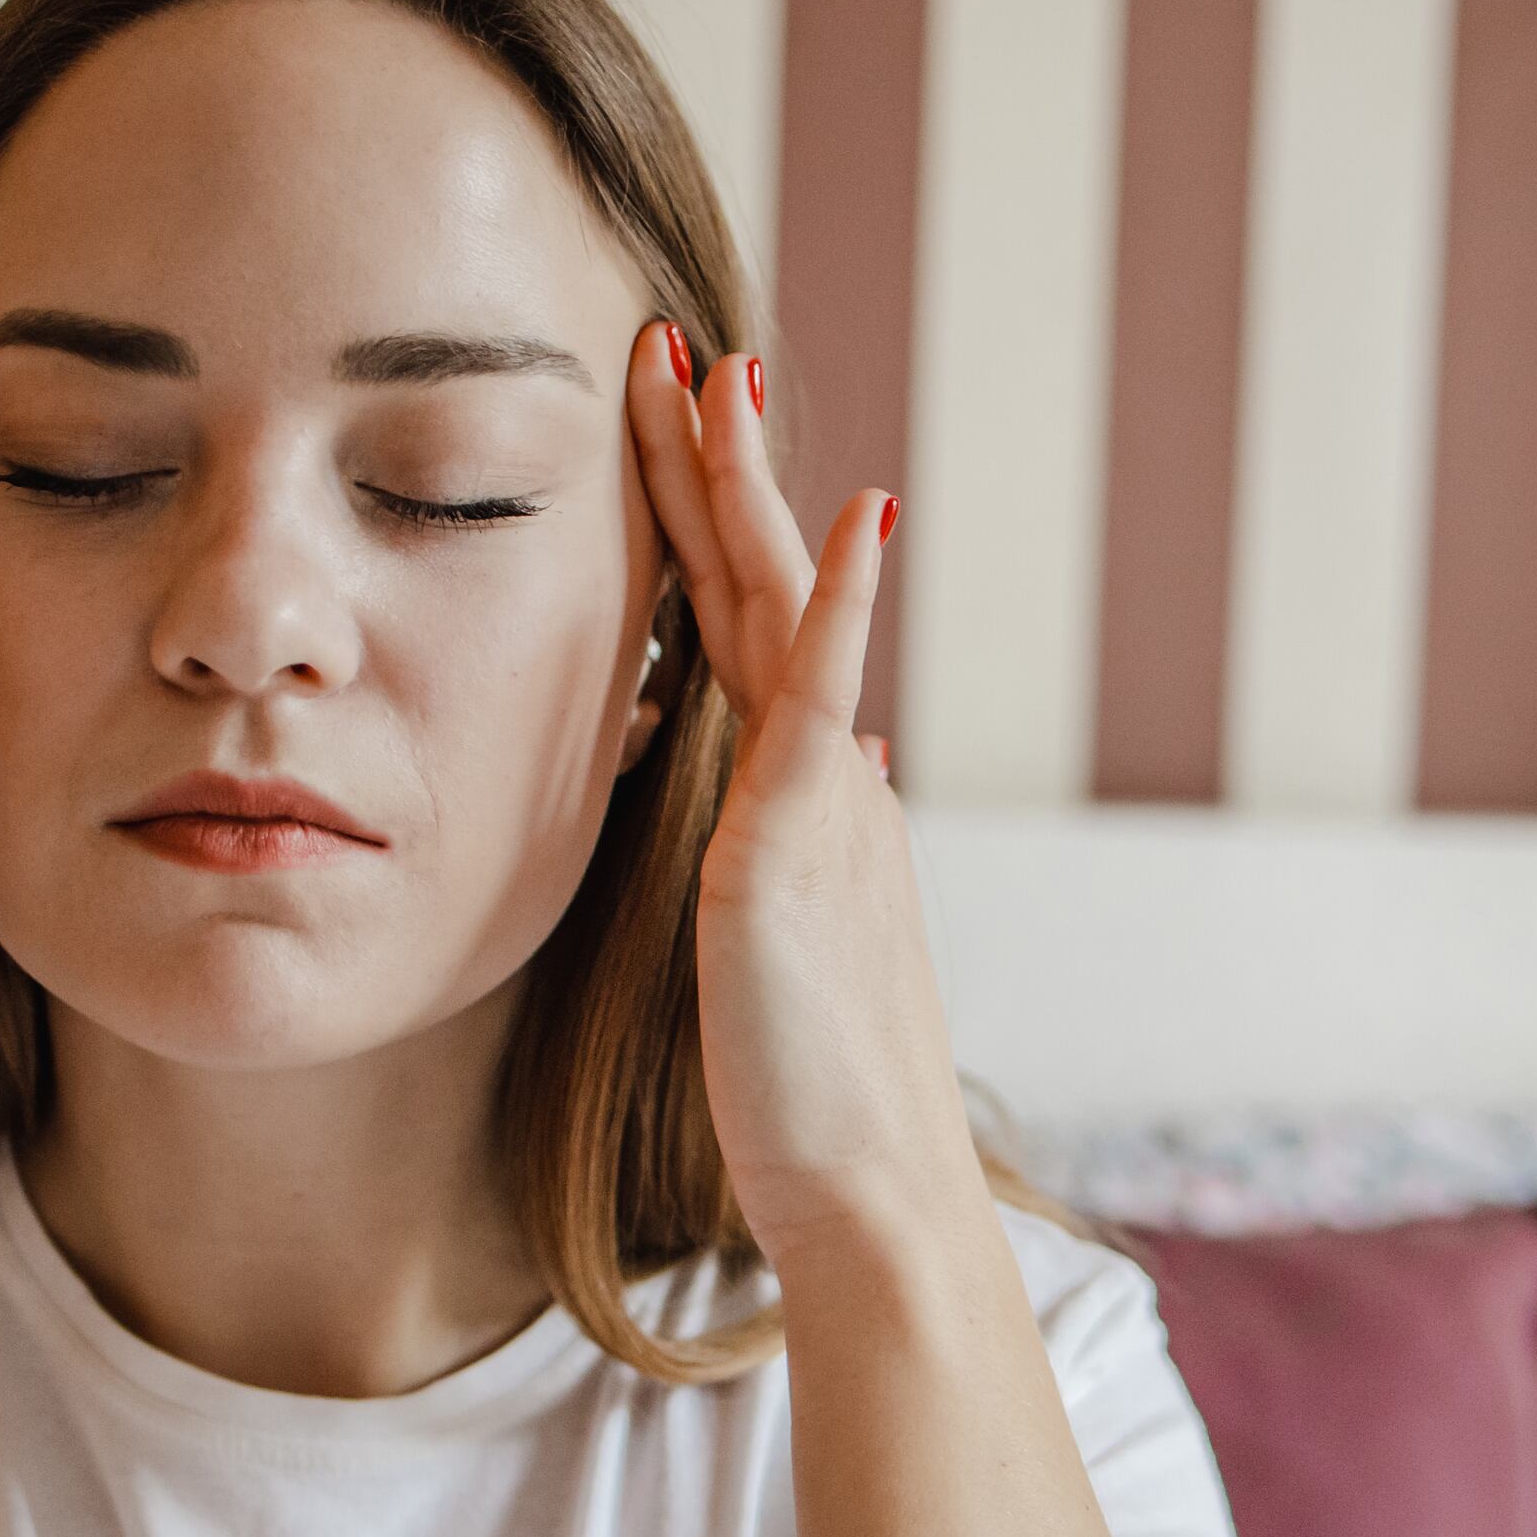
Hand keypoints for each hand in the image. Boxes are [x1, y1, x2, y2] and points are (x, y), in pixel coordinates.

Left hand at [622, 324, 976, 1263]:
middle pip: (754, 580)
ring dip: (745, 488)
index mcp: (799, 794)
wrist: (868, 1194)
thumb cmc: (812, 1095)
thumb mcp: (784, 938)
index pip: (740, 619)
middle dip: (713, 458)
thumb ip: (796, 838)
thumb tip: (843, 754)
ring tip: (716, 376)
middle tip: (678, 341)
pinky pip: (822, 703)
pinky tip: (850, 521)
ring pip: (775, 610)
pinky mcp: (801, 850)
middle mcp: (819, 776)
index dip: (702, 511)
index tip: (668, 411)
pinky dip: (837, 607)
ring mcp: (818, 803)